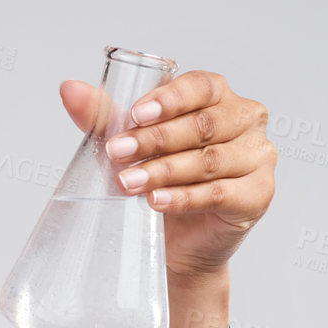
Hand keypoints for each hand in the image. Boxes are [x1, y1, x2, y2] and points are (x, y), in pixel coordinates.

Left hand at [59, 70, 275, 277]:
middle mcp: (246, 121)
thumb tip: (70, 90)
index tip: (136, 114)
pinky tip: (156, 201)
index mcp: (220, 97)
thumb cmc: (161, 182)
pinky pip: (219, 193)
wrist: (177, 241)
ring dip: (163, 170)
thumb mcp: (133, 145)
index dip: (169, 99)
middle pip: (203, 124)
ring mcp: (258, 158)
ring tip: (128, 182)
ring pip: (208, 160)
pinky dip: (183, 198)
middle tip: (117, 153)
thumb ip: (106, 116)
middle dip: (155, 139)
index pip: (202, 86)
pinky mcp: (258, 194)